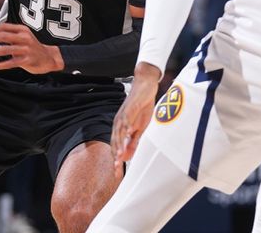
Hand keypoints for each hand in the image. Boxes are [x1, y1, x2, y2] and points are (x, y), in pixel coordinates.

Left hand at [0, 23, 63, 73]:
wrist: (49, 58)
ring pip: (5, 50)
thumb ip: (6, 31)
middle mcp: (25, 38)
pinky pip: (10, 63)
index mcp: (22, 30)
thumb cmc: (32, 46)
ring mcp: (26, 49)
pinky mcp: (27, 60)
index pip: (4, 27)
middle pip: (3, 36)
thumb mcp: (21, 36)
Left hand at [111, 64, 160, 178]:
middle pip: (115, 142)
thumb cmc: (142, 107)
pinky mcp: (129, 109)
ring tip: (118, 158)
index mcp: (120, 127)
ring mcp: (123, 115)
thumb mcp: (139, 128)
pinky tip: (126, 137)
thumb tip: (127, 155)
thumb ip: (133, 141)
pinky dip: (125, 130)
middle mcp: (119, 122)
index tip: (116, 173)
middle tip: (115, 170)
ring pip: (118, 133)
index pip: (116, 146)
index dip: (116, 160)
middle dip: (115, 157)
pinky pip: (126, 120)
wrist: (145, 87)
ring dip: (118, 146)